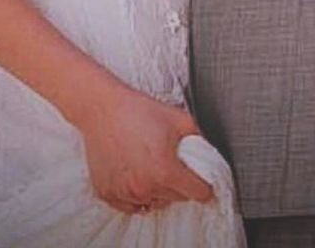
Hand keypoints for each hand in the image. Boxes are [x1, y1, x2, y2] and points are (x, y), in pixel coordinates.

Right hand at [74, 82, 213, 214]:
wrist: (104, 108)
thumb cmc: (138, 111)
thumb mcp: (179, 118)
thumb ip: (200, 137)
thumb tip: (210, 152)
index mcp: (164, 171)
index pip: (198, 193)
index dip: (204, 185)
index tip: (202, 181)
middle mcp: (144, 187)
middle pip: (176, 198)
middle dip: (179, 184)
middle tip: (171, 163)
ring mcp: (124, 193)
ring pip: (154, 203)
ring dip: (158, 191)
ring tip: (152, 166)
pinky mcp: (108, 193)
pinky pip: (131, 205)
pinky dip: (136, 195)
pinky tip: (136, 175)